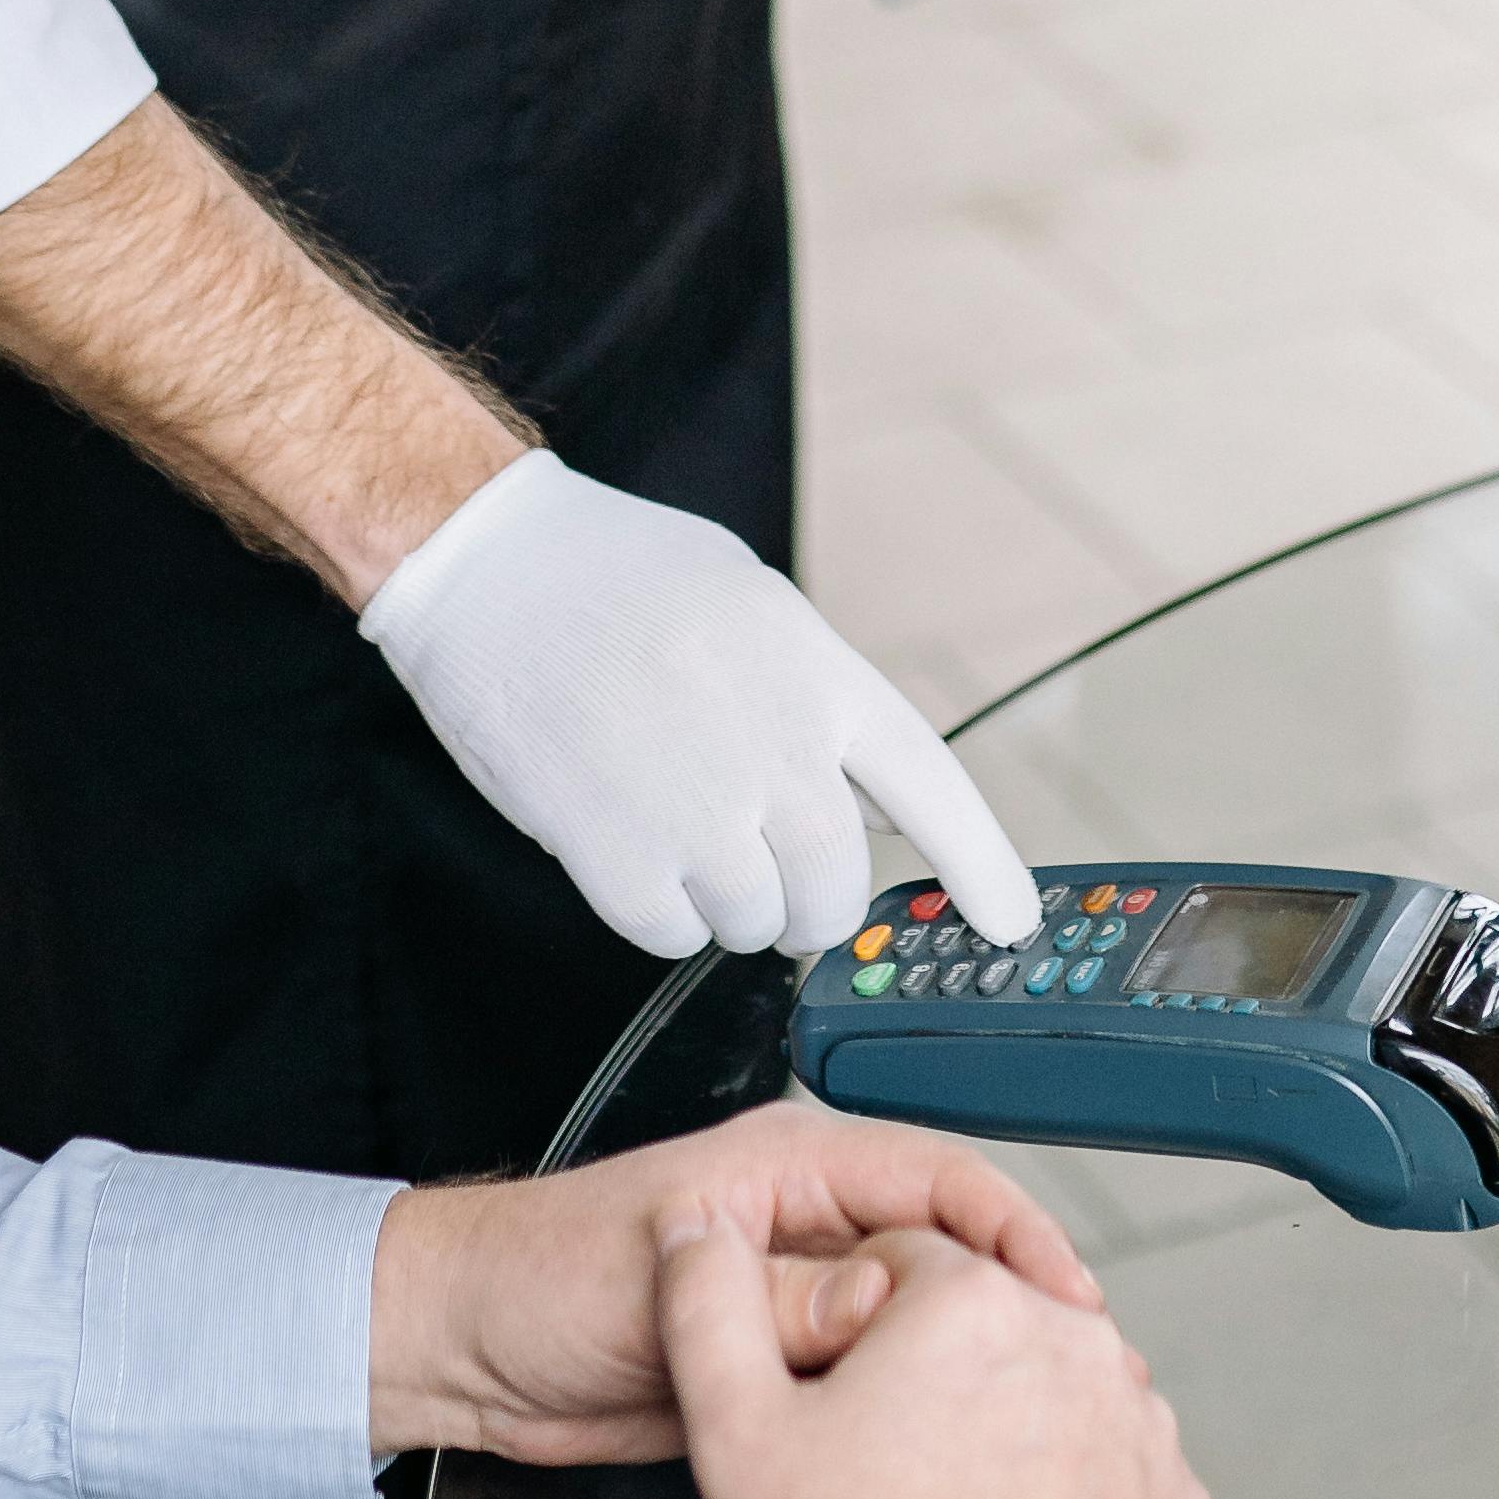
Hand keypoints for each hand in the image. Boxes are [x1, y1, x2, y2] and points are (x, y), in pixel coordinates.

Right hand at [356, 446, 1037, 953]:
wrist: (486, 564)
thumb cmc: (615, 577)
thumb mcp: (752, 607)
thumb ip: (816, 703)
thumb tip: (870, 802)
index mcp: (817, 672)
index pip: (929, 786)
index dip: (980, 864)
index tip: (1012, 922)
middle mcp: (773, 743)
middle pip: (835, 889)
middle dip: (807, 906)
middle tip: (768, 877)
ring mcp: (695, 802)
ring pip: (753, 924)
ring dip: (723, 906)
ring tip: (671, 828)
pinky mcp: (612, 848)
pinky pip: (669, 934)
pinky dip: (655, 913)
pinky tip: (625, 846)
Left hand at [367, 1096, 1103, 1464]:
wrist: (461, 1356)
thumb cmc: (533, 1279)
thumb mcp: (662, 1286)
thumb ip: (780, 1298)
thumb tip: (886, 1306)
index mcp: (788, 1165)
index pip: (937, 1177)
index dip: (1013, 1231)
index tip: (1064, 1293)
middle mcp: (805, 1224)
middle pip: (944, 1255)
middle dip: (1006, 1308)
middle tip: (1069, 1373)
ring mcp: (795, 1298)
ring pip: (914, 1329)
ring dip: (962, 1369)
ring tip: (1027, 1422)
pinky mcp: (779, 1369)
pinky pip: (867, 1385)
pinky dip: (906, 1413)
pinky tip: (945, 1454)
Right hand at [659, 1210, 1214, 1498]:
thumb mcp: (736, 1432)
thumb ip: (707, 1305)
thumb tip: (695, 1230)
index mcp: (973, 1301)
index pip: (903, 1263)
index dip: (858, 1330)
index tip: (842, 1403)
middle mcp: (1076, 1344)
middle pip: (988, 1327)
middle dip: (941, 1378)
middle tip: (888, 1477)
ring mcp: (1140, 1429)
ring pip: (1056, 1397)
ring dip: (1013, 1432)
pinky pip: (1114, 1477)